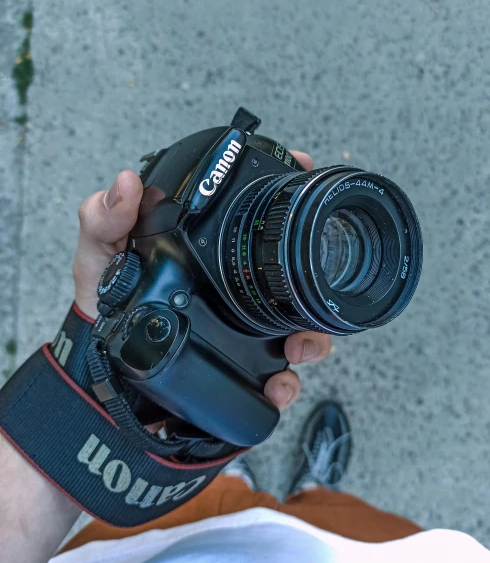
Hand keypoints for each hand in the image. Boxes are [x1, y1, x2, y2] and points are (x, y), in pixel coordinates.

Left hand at [73, 151, 331, 411]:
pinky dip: (287, 386)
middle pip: (294, 274)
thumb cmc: (103, 303)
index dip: (287, 191)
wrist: (99, 370)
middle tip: (313, 280)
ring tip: (298, 346)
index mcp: (209, 253)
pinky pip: (276, 378)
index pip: (257, 216)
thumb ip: (105, 221)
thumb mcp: (99, 256)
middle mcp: (234, 287)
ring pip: (298, 326)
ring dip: (312, 337)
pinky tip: (276, 388)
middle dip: (316, 277)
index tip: (306, 174)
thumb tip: (127, 182)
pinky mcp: (242, 370)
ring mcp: (243, 329)